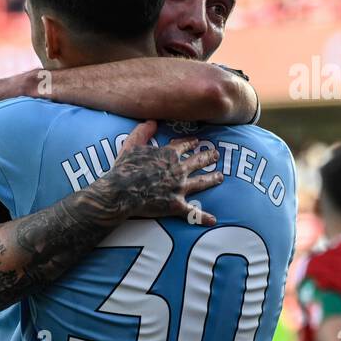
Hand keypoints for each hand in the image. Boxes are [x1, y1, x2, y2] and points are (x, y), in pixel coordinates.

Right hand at [90, 121, 221, 225]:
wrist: (121, 191)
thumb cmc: (124, 169)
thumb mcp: (131, 145)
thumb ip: (143, 132)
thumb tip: (152, 121)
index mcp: (168, 155)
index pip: (184, 146)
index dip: (191, 143)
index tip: (196, 141)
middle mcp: (178, 170)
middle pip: (198, 161)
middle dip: (208, 157)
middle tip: (215, 155)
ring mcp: (179, 188)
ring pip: (201, 182)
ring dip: (212, 179)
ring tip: (220, 177)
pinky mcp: (176, 205)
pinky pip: (192, 212)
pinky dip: (203, 217)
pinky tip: (213, 220)